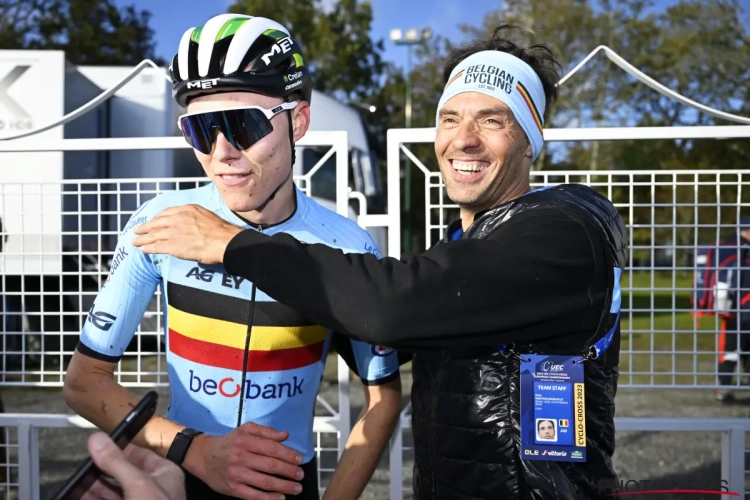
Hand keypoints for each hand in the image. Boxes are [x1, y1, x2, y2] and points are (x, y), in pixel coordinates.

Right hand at [81, 432, 185, 499]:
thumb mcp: (137, 485)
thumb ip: (116, 463)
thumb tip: (97, 440)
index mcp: (163, 474)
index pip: (137, 454)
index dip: (116, 449)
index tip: (94, 446)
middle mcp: (152, 489)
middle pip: (121, 474)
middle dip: (99, 471)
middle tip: (79, 467)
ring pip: (111, 493)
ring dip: (92, 489)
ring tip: (74, 484)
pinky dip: (93, 499)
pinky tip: (78, 496)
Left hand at [132, 205, 242, 263]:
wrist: (224, 241)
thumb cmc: (221, 231)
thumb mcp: (206, 215)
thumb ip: (195, 217)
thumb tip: (192, 224)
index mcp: (186, 209)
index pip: (167, 212)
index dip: (158, 218)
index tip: (154, 221)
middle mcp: (177, 219)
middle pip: (156, 223)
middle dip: (145, 227)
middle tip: (138, 230)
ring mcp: (173, 232)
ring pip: (153, 235)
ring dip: (142, 239)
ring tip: (135, 241)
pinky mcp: (172, 246)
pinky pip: (156, 246)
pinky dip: (148, 248)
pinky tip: (144, 249)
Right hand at [184, 421, 305, 499]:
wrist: (203, 456)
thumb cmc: (230, 442)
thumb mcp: (246, 430)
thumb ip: (266, 432)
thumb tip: (286, 435)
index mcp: (245, 440)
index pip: (271, 448)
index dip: (288, 454)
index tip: (300, 459)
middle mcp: (241, 457)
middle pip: (270, 465)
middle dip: (289, 471)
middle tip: (301, 475)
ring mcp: (236, 474)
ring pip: (264, 482)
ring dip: (283, 486)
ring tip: (296, 488)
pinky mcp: (232, 488)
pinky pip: (253, 495)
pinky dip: (268, 498)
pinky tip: (280, 498)